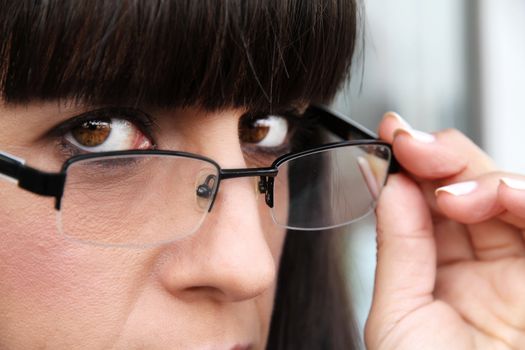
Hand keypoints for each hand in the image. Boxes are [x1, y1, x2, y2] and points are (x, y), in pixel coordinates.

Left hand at [365, 113, 524, 348]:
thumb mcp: (398, 315)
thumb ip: (398, 247)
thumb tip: (388, 183)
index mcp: (441, 272)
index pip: (430, 201)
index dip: (414, 163)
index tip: (391, 134)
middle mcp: (484, 265)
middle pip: (473, 186)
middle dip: (444, 157)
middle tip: (412, 145)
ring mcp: (522, 268)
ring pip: (514, 195)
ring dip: (482, 177)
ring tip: (448, 191)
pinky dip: (523, 199)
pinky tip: (497, 196)